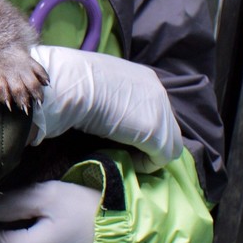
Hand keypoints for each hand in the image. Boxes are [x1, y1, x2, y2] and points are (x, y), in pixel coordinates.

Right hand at [30, 45, 182, 172]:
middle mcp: (159, 92)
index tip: (122, 134)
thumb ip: (107, 94)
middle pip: (167, 124)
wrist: (73, 84)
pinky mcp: (157, 134)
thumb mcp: (96, 83)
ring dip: (148, 154)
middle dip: (149, 140)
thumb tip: (99, 107)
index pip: (155, 106)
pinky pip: (162, 157)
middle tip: (125, 149)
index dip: (140, 123)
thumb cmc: (75, 82)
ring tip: (124, 157)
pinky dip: (146, 164)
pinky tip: (126, 162)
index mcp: (145, 78)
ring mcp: (161, 113)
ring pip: (169, 143)